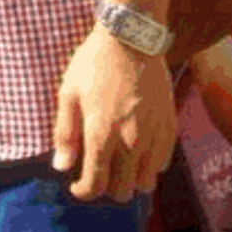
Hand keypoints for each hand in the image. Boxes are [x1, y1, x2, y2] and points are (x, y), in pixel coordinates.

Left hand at [51, 25, 175, 201]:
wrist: (132, 39)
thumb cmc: (94, 64)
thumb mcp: (68, 94)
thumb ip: (65, 134)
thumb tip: (61, 166)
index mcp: (101, 135)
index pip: (95, 186)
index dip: (83, 191)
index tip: (77, 185)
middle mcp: (130, 143)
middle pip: (122, 191)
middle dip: (106, 187)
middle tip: (97, 170)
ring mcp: (154, 137)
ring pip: (145, 184)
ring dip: (130, 180)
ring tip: (119, 164)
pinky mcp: (170, 128)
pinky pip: (162, 165)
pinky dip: (149, 166)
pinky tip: (137, 150)